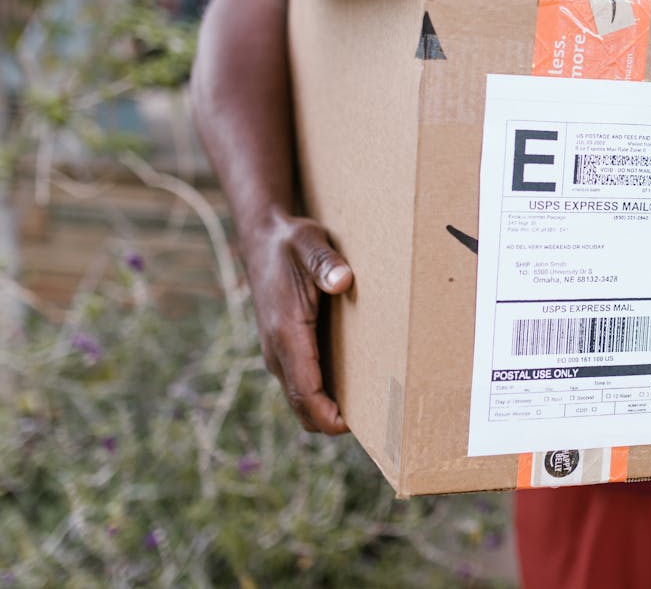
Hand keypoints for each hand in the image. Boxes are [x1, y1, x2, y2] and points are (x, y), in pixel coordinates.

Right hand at [244, 211, 352, 434]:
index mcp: (285, 331)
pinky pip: (301, 383)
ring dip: (325, 410)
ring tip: (366, 412)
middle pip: (301, 404)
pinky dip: (320, 395)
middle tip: (372, 425)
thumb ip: (325, 262)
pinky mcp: (284, 348)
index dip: (325, 414)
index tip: (350, 426)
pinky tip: (350, 389)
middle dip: (329, 421)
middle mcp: (277, 348)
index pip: (303, 389)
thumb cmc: (290, 242)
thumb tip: (342, 280)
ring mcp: (278, 351)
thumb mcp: (309, 243)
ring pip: (299, 397)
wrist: (262, 238)